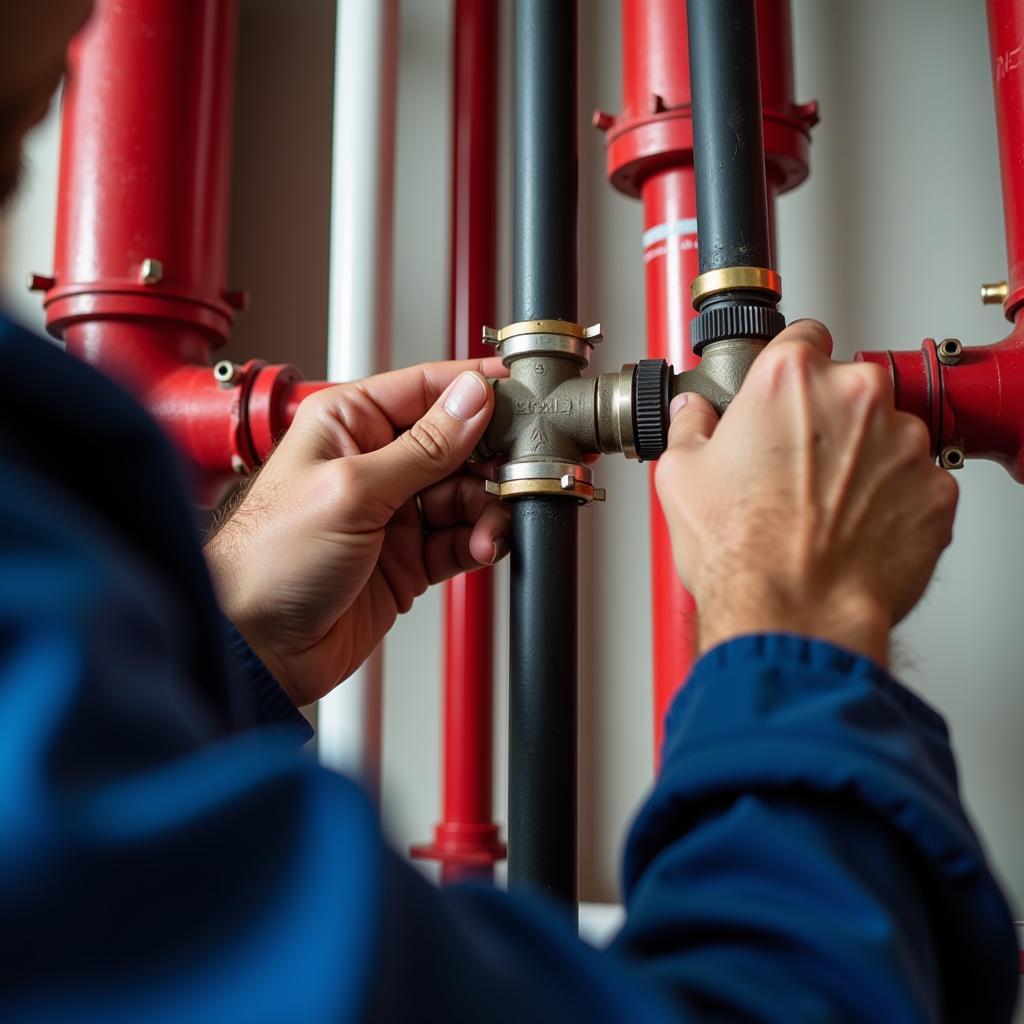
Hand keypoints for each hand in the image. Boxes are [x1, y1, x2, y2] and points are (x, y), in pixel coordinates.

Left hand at [205, 359, 509, 705]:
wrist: (258, 647)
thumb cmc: (268, 561)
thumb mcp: (353, 490)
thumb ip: (423, 447)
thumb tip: (471, 399)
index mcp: (348, 423)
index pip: (427, 388)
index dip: (477, 389)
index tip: (523, 394)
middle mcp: (374, 461)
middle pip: (458, 443)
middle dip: (491, 459)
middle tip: (518, 472)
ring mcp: (394, 511)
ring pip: (467, 493)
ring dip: (487, 508)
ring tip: (489, 527)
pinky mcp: (408, 556)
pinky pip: (461, 536)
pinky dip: (479, 540)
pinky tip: (482, 545)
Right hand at [655, 319, 958, 666]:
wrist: (795, 614)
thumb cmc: (740, 551)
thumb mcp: (681, 477)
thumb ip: (690, 426)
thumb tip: (692, 412)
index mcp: (790, 380)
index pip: (802, 337)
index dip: (789, 367)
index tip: (785, 391)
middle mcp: (856, 398)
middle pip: (849, 386)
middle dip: (827, 417)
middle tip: (796, 465)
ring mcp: (904, 443)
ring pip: (887, 434)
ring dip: (863, 458)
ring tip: (823, 506)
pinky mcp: (936, 490)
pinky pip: (916, 481)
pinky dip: (893, 499)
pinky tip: (855, 528)